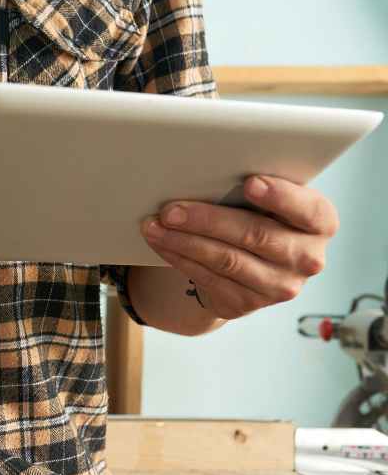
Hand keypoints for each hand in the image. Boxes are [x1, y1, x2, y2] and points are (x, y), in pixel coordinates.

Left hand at [141, 176, 338, 320]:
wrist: (252, 263)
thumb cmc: (260, 215)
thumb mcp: (270, 200)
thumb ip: (257, 188)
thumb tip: (208, 171)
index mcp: (320, 223)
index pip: (307, 210)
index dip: (280, 197)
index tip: (250, 183)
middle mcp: (307, 259)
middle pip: (255, 235)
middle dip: (207, 220)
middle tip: (171, 209)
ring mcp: (278, 286)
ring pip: (225, 260)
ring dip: (183, 241)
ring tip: (154, 225)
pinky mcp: (246, 303)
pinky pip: (207, 277)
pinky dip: (178, 257)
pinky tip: (161, 243)